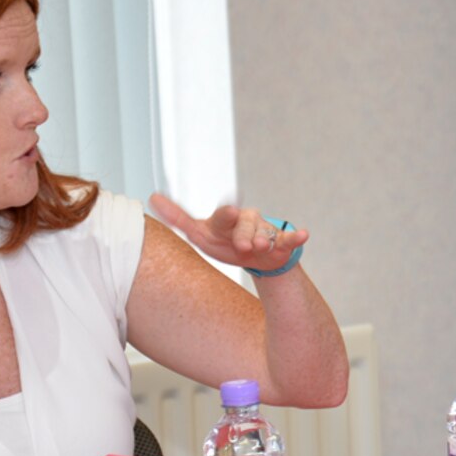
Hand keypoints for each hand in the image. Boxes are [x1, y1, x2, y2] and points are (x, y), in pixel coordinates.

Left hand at [149, 193, 306, 275]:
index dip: (226, 216)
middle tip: (244, 246)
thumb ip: (178, 216)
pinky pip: (289, 238)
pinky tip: (303, 235)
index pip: (223, 217)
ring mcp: (265, 231)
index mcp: (226, 220)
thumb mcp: (200, 233)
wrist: (255, 259)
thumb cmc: (224, 242)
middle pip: (245, 225)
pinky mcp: (281, 242)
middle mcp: (246, 221)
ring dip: (264, 240)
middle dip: (244, 234)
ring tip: (261, 248)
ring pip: (264, 234)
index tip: (229, 212)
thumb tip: (152, 196)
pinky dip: (296, 237)